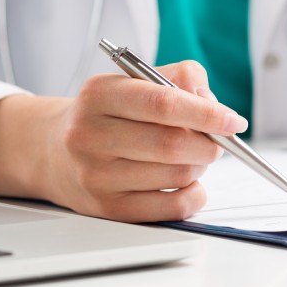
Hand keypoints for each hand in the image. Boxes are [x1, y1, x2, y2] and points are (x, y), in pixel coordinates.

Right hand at [42, 61, 247, 221]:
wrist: (53, 149)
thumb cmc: (107, 113)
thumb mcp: (135, 80)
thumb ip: (181, 78)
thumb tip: (212, 102)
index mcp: (99, 95)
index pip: (164, 103)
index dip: (208, 113)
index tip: (234, 121)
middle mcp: (90, 135)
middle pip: (173, 144)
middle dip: (208, 143)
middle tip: (216, 140)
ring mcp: (96, 176)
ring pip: (177, 175)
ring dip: (200, 166)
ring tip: (192, 156)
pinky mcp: (107, 209)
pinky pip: (171, 208)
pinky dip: (194, 194)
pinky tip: (187, 181)